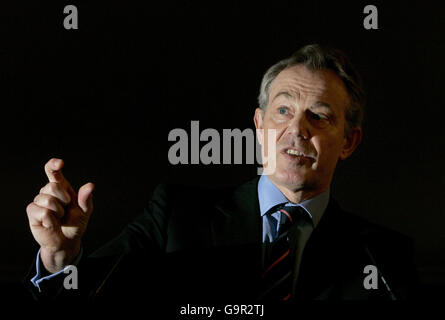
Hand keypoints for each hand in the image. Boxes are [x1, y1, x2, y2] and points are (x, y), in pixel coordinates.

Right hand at [26, 158, 93, 272]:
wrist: (67, 240)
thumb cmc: (76, 223)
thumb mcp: (85, 211)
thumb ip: (86, 198)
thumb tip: (90, 186)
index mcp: (61, 186)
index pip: (53, 171)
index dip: (54, 165)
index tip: (59, 163)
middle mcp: (48, 191)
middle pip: (53, 186)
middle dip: (63, 199)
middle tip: (66, 210)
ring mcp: (39, 201)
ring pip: (47, 200)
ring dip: (58, 212)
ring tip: (58, 218)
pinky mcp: (32, 212)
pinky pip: (42, 212)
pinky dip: (51, 220)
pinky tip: (51, 223)